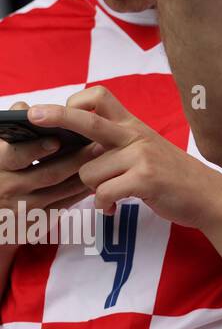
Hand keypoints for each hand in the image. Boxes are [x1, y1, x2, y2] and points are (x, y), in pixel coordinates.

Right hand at [0, 100, 94, 232]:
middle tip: (98, 144)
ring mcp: (24, 206)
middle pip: (48, 173)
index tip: (56, 140)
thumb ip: (9, 129)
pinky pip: (66, 204)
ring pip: (62, 189)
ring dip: (86, 172)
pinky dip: (83, 189)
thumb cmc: (1, 172)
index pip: (15, 156)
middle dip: (75, 159)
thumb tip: (24, 107)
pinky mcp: (38, 220)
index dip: (36, 148)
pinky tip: (99, 175)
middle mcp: (9, 187)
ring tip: (105, 155)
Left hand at [28, 88, 221, 233]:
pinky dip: (105, 205)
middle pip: (88, 121)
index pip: (101, 98)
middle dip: (57, 117)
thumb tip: (82, 150)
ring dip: (94, 189)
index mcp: (134, 126)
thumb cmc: (173, 176)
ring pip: (88, 172)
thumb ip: (118, 145)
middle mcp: (136, 135)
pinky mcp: (144, 179)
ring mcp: (141, 156)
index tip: (62, 112)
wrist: (208, 196)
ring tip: (112, 194)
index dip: (76, 102)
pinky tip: (115, 207)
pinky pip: (103, 193)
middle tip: (34, 114)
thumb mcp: (147, 151)